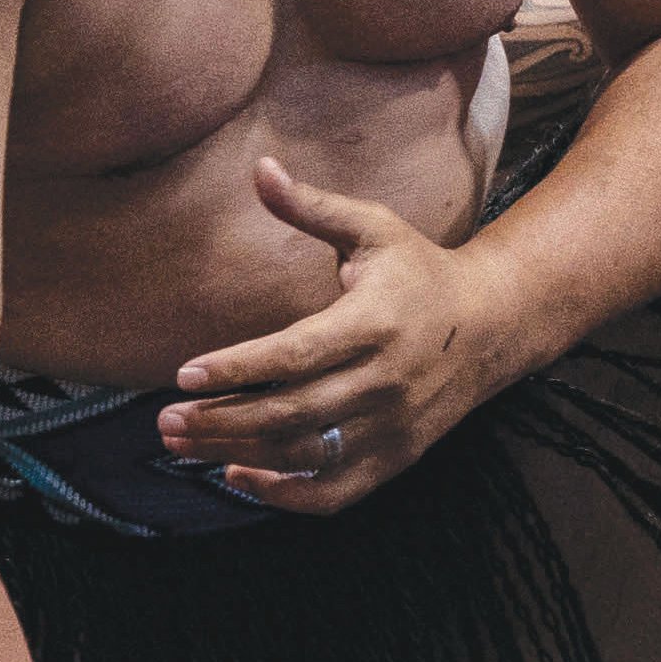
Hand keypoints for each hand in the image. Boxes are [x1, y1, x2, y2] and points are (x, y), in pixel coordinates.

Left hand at [161, 163, 515, 511]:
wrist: (494, 325)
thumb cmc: (419, 271)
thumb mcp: (373, 229)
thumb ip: (313, 207)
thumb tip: (259, 168)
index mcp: (375, 322)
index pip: (297, 354)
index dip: (239, 369)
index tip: (185, 374)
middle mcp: (386, 380)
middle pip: (292, 412)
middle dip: (222, 420)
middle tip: (166, 420)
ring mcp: (393, 426)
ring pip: (306, 453)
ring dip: (237, 453)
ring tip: (182, 445)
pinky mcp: (397, 456)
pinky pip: (337, 490)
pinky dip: (285, 493)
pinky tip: (238, 475)